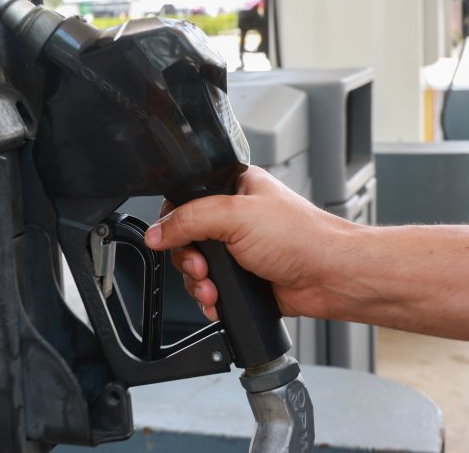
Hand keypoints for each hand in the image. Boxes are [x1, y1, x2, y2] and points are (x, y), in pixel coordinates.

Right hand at [144, 166, 356, 320]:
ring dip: (198, 283)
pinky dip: (210, 299)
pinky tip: (220, 300)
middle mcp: (234, 217)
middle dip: (188, 260)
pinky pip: (210, 288)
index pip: (185, 200)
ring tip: (213, 289)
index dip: (173, 222)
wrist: (332, 278)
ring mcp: (238, 249)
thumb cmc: (303, 238)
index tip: (170, 240)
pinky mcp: (242, 277)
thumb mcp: (235, 216)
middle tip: (201, 268)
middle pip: (185, 238)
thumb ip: (189, 220)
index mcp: (234, 187)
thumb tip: (156, 233)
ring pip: (195, 268)